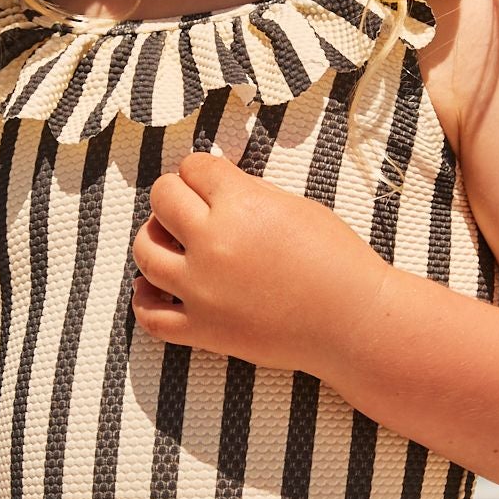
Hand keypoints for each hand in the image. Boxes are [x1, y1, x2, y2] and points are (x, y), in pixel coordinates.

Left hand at [130, 147, 383, 373]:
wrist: (354, 323)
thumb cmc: (337, 261)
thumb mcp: (296, 207)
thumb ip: (248, 194)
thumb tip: (214, 188)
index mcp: (240, 205)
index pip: (192, 168)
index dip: (202, 172)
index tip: (211, 182)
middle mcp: (212, 243)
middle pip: (162, 200)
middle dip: (176, 197)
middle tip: (193, 209)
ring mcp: (201, 290)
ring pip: (145, 252)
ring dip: (154, 240)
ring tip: (171, 244)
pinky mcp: (202, 330)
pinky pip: (149, 316)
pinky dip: (144, 298)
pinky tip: (153, 288)